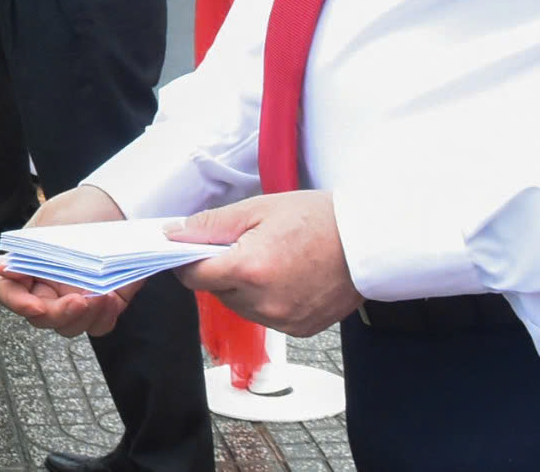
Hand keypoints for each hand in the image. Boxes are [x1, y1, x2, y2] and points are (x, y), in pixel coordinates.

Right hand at [0, 185, 141, 337]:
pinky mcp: (101, 305)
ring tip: (102, 296)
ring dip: (85, 317)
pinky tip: (112, 298)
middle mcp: (48, 288)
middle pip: (42, 318)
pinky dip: (104, 317)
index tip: (37, 307)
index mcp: (28, 267)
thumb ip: (24, 250)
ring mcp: (73, 298)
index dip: (20, 304)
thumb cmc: (78, 211)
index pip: (11, 294)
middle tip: (79, 301)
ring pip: (69, 327)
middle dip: (60, 314)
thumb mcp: (49, 225)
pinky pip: (98, 325)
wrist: (115, 205)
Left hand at [170, 190, 362, 335]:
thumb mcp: (256, 209)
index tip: (190, 249)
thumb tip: (173, 234)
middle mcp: (263, 302)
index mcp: (249, 269)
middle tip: (244, 245)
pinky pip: (265, 317)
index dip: (187, 261)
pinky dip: (266, 300)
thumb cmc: (316, 219)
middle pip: (216, 291)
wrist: (366, 241)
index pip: (194, 276)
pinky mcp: (299, 330)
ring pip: (239, 306)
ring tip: (270, 259)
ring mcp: (283, 321)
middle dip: (220, 269)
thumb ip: (210, 225)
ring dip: (242, 287)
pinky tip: (285, 276)